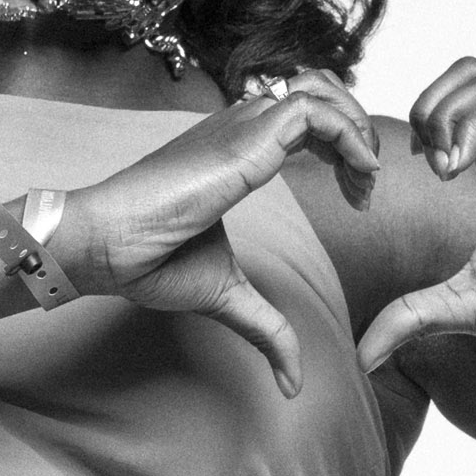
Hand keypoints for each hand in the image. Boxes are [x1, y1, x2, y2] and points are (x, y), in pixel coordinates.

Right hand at [54, 75, 381, 391]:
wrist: (108, 245)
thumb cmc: (150, 260)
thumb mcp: (228, 296)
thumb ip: (267, 328)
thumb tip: (292, 385)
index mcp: (236, 150)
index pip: (303, 118)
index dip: (341, 145)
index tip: (355, 195)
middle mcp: (242, 126)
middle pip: (319, 91)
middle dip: (357, 129)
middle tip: (366, 185)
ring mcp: (243, 126)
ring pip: (321, 90)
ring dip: (357, 127)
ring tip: (366, 177)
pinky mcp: (246, 138)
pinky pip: (313, 112)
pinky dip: (347, 136)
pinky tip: (358, 176)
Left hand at [358, 64, 475, 376]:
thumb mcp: (463, 308)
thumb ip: (411, 318)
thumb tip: (361, 356)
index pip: (442, 111)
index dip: (404, 129)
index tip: (392, 178)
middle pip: (460, 78)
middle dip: (421, 105)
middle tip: (414, 162)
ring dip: (442, 108)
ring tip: (438, 165)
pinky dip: (470, 126)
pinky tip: (455, 170)